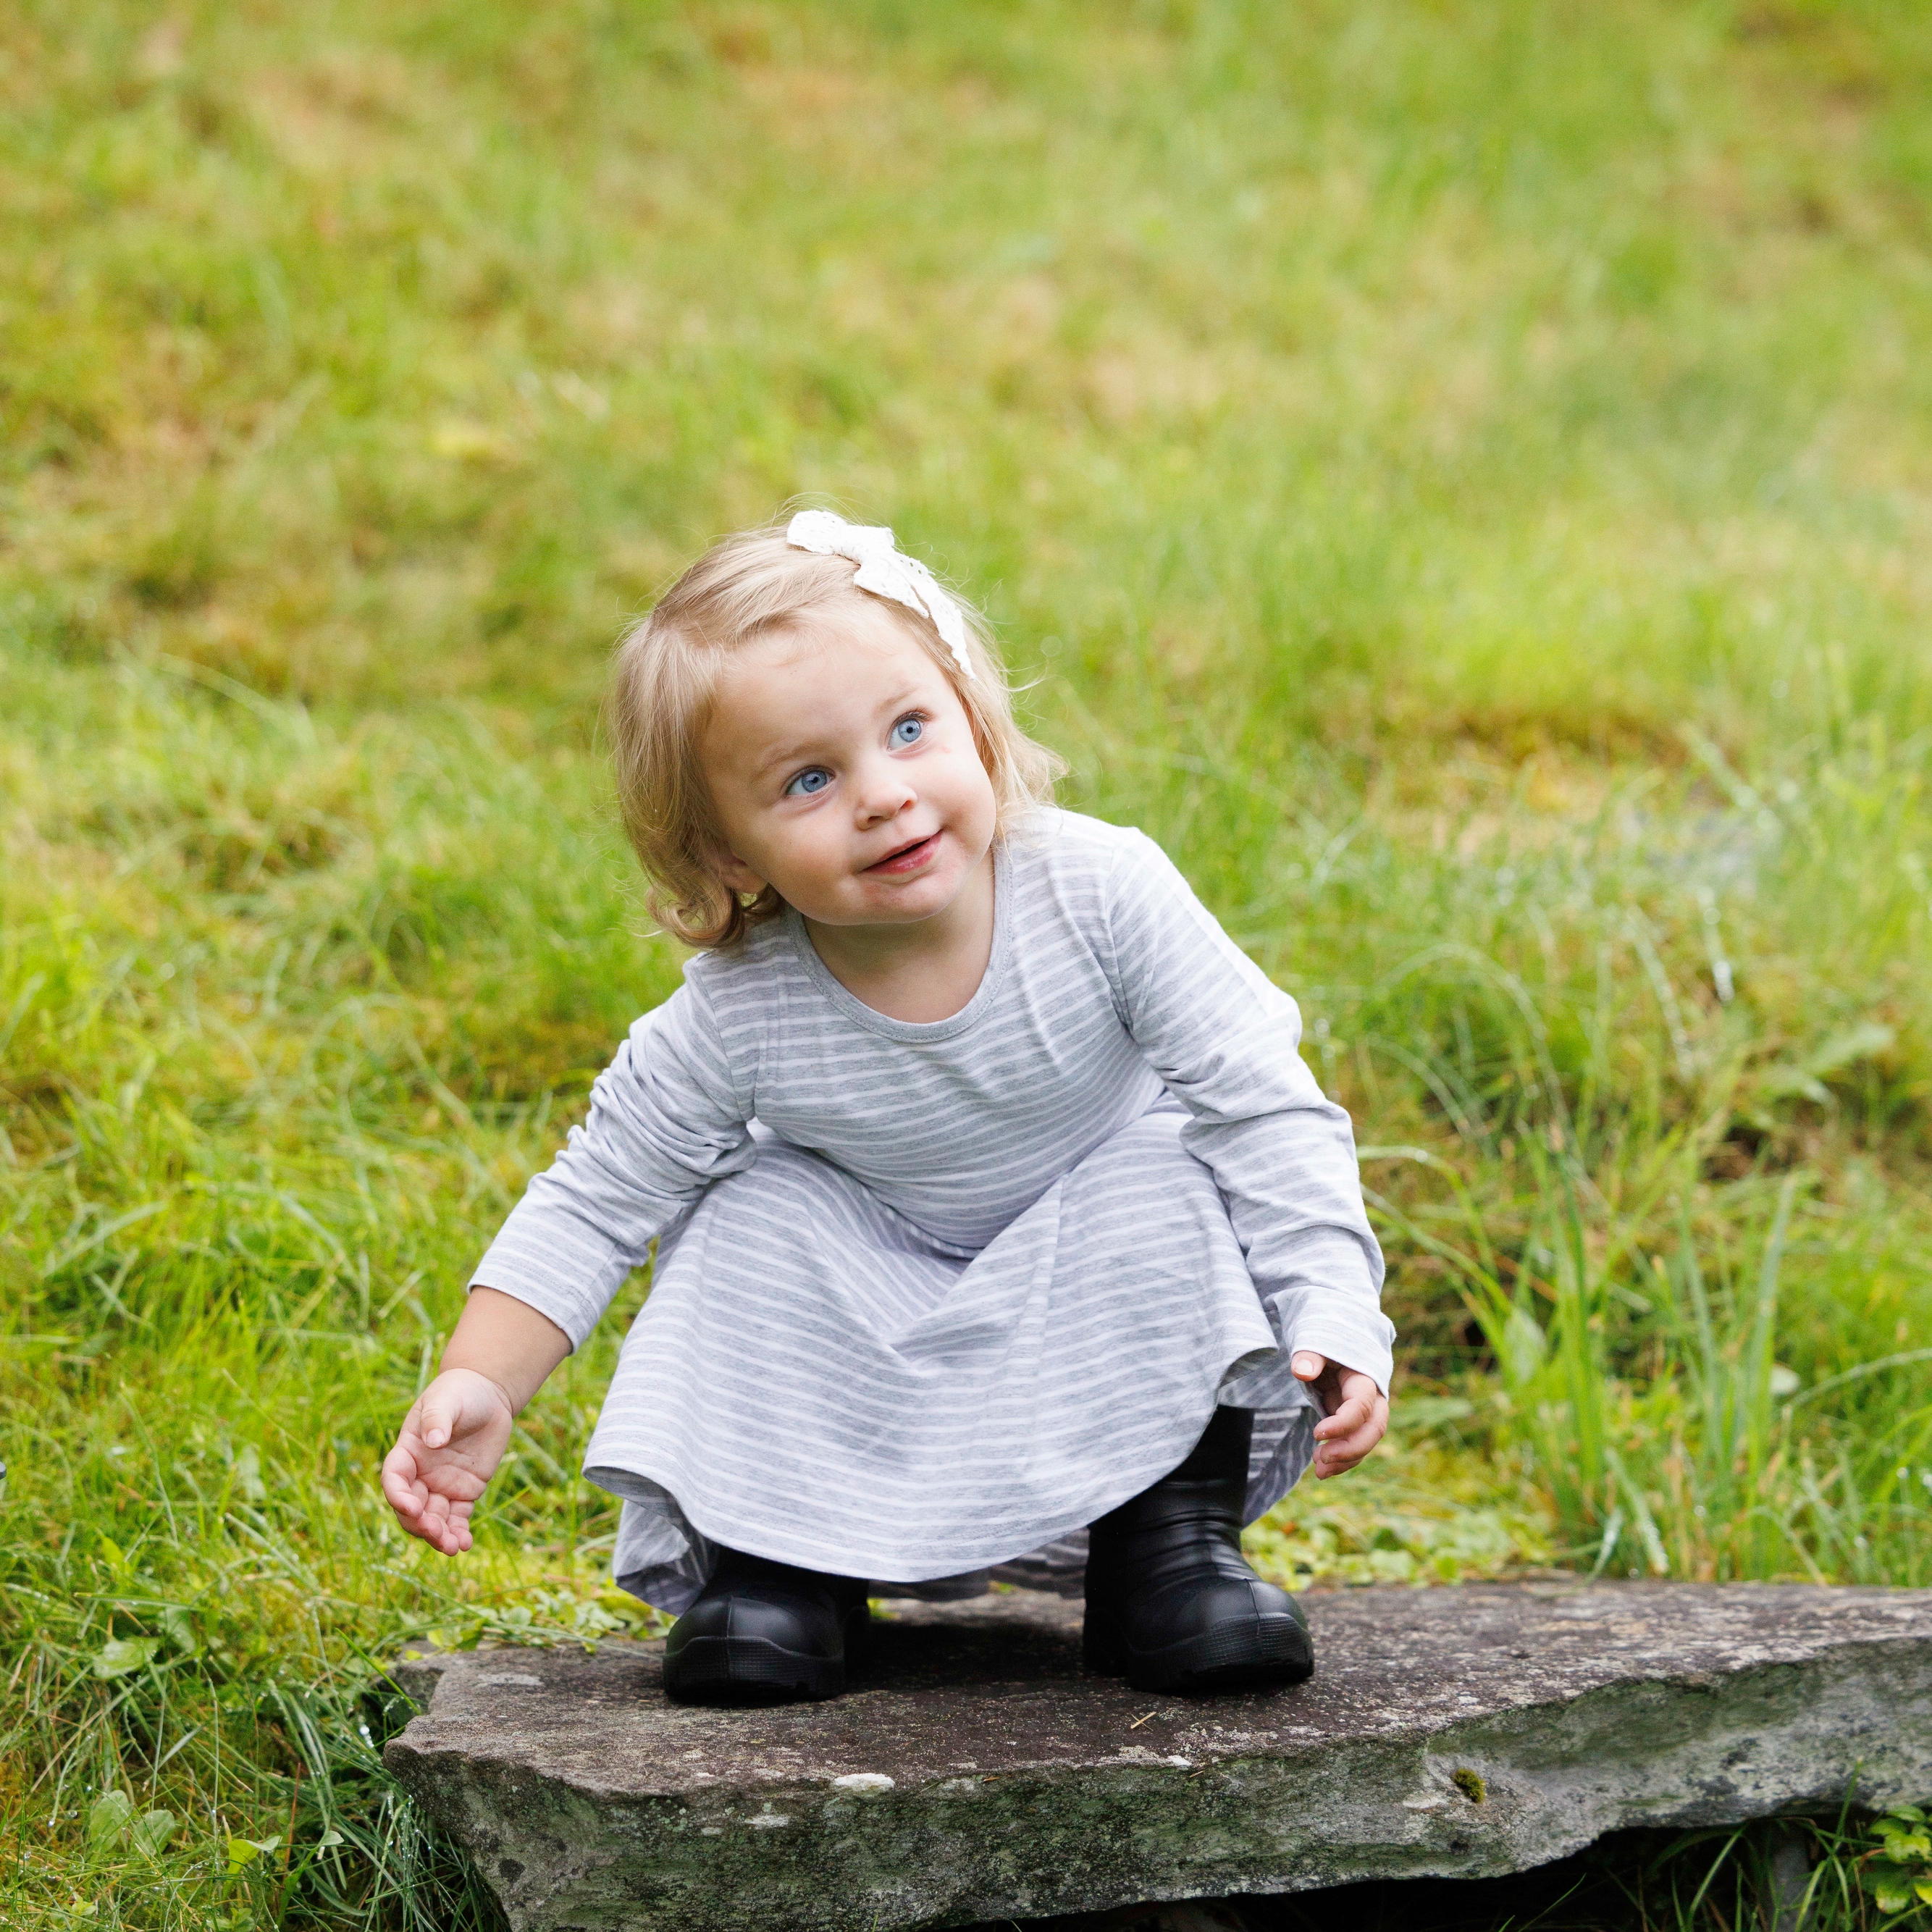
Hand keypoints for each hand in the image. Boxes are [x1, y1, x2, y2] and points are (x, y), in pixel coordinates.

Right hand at [380, 1368, 515, 1554]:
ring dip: (439, 1536)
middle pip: (411, 1507)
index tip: (413, 1507)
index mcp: (407, 1452)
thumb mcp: (447, 1399)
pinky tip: (466, 1544)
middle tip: (436, 1531)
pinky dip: (459, 1533)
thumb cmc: (460, 1392)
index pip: (394, 1480)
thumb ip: (437, 1418)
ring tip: (453, 1547)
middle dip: (419, 1523)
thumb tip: (434, 1440)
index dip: (398, 1496)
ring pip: (433, 1519)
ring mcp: (441, 1486)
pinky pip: (457, 1518)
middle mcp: (420, 1474)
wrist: (488, 1394)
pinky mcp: (464, 1492)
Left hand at [1291, 1352, 1387, 1479]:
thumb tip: (1302, 1371)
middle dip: (1351, 1448)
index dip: (1343, 1423)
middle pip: (1374, 1429)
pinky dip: (1342, 1458)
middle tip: (1322, 1459)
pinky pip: (1355, 1443)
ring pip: (1366, 1441)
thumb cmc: (1323, 1342)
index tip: (1317, 1433)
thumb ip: (1310, 1356)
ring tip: (1318, 1471)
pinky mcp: (1354, 1420)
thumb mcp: (1315, 1342)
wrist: (1332, 1344)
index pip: (1361, 1406)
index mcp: (1364, 1377)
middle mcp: (1372, 1397)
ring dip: (1346, 1460)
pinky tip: (1321, 1466)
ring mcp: (1365, 1411)